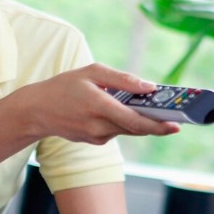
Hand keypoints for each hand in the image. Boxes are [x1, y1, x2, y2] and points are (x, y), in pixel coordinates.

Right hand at [21, 64, 180, 144]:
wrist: (37, 111)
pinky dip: (121, 120)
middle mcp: (98, 126)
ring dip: (138, 120)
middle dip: (156, 123)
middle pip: (136, 128)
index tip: (177, 126)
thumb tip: (149, 87)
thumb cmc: (64, 86)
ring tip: (148, 107)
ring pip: (126, 129)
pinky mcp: (94, 141)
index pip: (135, 121)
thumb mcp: (92, 72)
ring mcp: (96, 137)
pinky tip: (116, 109)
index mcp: (98, 107)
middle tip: (175, 116)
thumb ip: (123, 79)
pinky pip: (115, 130)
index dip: (158, 126)